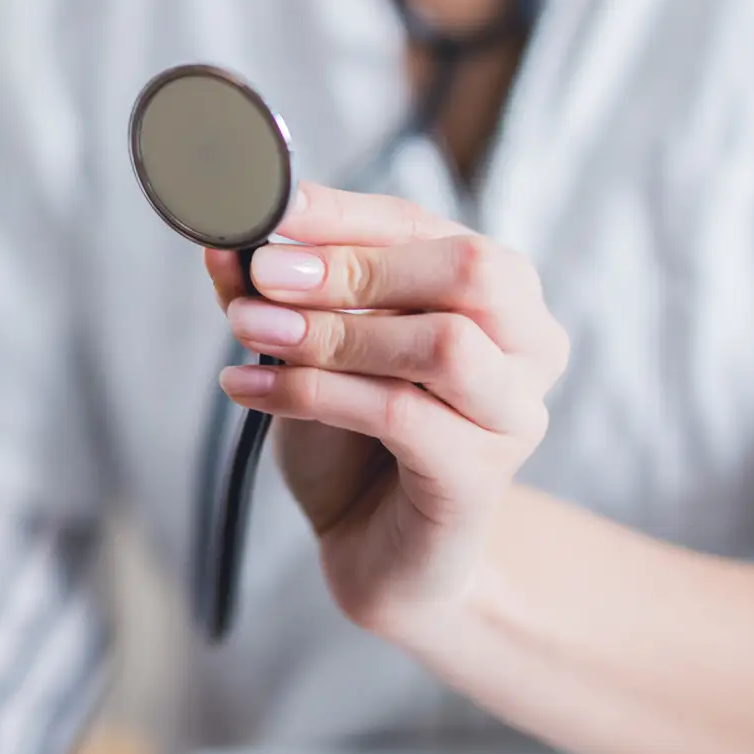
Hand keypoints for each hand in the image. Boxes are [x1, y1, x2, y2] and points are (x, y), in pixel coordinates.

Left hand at [204, 185, 568, 640]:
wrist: (373, 551)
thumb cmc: (349, 439)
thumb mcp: (305, 347)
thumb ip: (274, 292)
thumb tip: (225, 238)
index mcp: (496, 291)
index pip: (425, 224)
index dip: (345, 210)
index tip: (268, 202)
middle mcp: (528, 343)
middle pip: (468, 270)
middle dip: (357, 265)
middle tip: (265, 272)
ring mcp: (516, 412)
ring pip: (444, 344)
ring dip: (335, 332)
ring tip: (248, 331)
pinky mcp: (483, 475)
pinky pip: (402, 414)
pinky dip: (314, 391)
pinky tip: (247, 388)